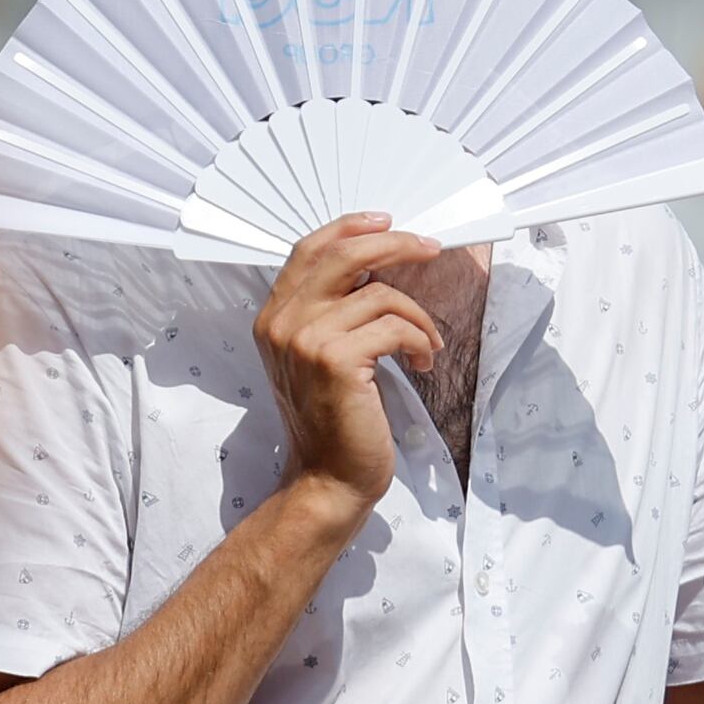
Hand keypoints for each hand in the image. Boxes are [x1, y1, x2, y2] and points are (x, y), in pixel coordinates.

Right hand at [252, 217, 443, 513]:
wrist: (327, 480)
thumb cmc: (331, 423)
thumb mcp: (318, 358)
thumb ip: (329, 313)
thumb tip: (376, 268)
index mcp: (274, 319)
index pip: (309, 250)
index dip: (350, 228)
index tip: (388, 222)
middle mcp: (282, 324)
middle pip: (343, 255)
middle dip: (394, 244)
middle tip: (429, 248)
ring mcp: (305, 340)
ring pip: (380, 293)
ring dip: (417, 316)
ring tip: (428, 345)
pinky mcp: (336, 360)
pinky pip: (395, 326)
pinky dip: (420, 340)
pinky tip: (423, 362)